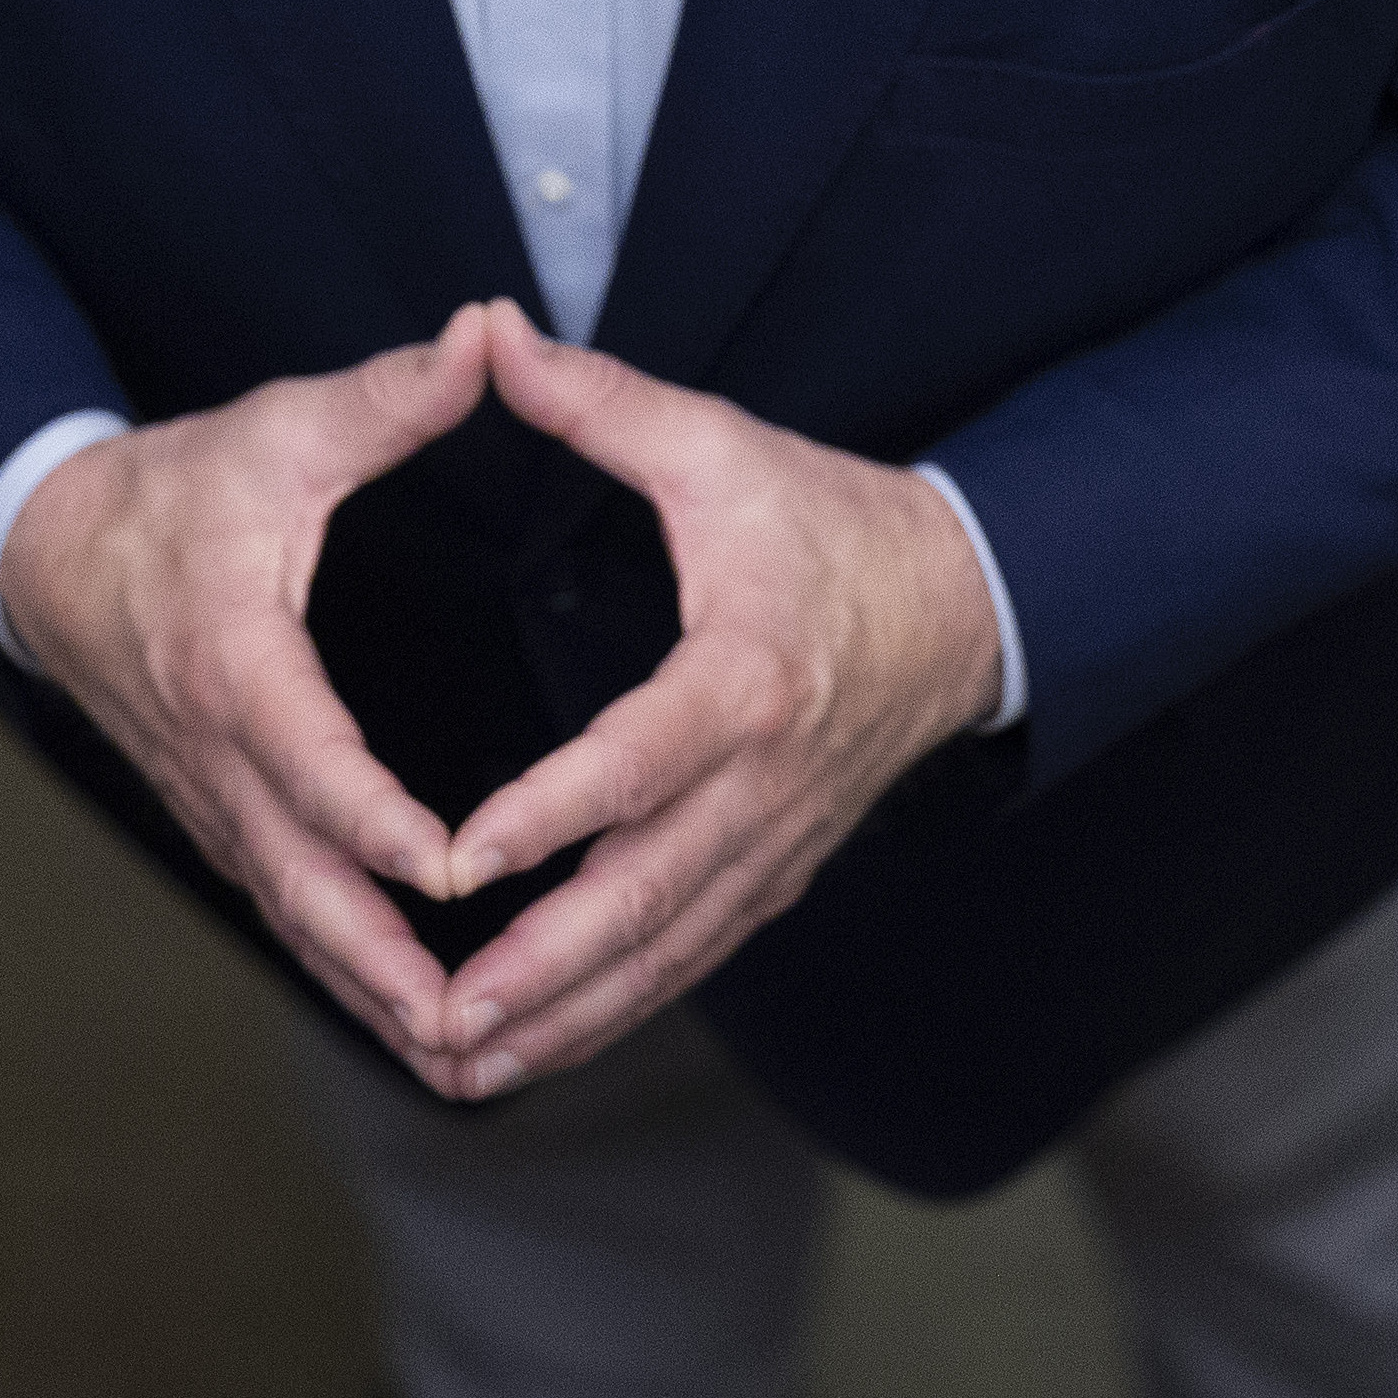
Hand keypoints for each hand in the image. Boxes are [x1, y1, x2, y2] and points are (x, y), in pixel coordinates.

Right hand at [0, 309, 503, 1065]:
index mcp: (237, 662)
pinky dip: (348, 968)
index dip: (375, 820)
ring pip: (295, 916)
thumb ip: (390, 396)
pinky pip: (289, 908)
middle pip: (301, 881)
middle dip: (382, 962)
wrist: (57, 550)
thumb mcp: (282, 426)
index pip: (309, 760)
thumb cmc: (184, 486)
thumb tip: (483, 333)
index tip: (450, 868)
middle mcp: (221, 754)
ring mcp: (215, 800)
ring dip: (371, 989)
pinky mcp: (222, 820)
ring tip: (463, 1057)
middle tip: (468, 1026)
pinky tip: (417, 1019)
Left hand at [423, 306, 1003, 1101]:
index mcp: (743, 680)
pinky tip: (528, 1050)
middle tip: (438, 1020)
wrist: (959, 606)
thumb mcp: (718, 445)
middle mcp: (761, 785)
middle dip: (537, 974)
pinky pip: (686, 960)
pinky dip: (609, 1013)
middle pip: (644, 901)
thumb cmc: (824, 520)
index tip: (456, 859)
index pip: (635, 765)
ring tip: (455, 1062)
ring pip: (662, 956)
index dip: (547, 815)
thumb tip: (489, 334)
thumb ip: (600, 402)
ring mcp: (771, 844)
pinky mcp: (772, 875)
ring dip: (562, 1019)